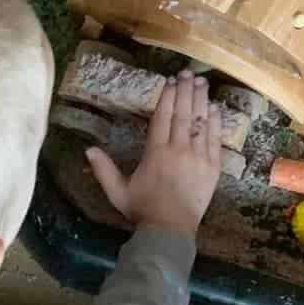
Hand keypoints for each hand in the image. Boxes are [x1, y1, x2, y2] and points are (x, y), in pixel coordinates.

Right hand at [87, 71, 221, 236]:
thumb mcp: (118, 192)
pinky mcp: (213, 167)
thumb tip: (87, 149)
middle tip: (189, 73)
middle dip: (186, 91)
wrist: (170, 231)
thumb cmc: (143, 210)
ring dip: (202, 100)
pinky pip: (215, 139)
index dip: (167, 97)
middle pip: (183, 114)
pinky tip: (215, 108)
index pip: (162, 117)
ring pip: (200, 122)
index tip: (170, 81)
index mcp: (156, 153)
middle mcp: (178, 150)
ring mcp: (198, 157)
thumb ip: (104, 170)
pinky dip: (216, 122)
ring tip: (203, 82)